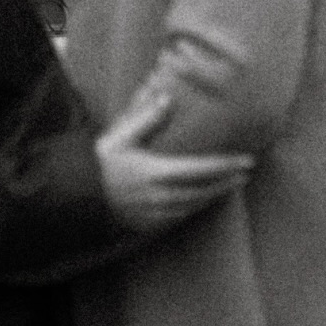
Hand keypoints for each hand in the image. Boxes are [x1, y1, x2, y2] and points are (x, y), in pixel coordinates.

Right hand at [95, 92, 252, 233]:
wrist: (78, 199)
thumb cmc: (98, 165)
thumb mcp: (119, 138)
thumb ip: (145, 119)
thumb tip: (167, 99)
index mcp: (157, 172)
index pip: (203, 169)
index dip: (227, 166)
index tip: (247, 161)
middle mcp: (163, 196)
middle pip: (205, 190)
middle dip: (228, 181)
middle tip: (246, 172)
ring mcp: (158, 215)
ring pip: (196, 205)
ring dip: (215, 195)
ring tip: (230, 184)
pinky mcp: (152, 226)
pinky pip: (183, 216)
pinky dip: (197, 206)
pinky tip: (202, 198)